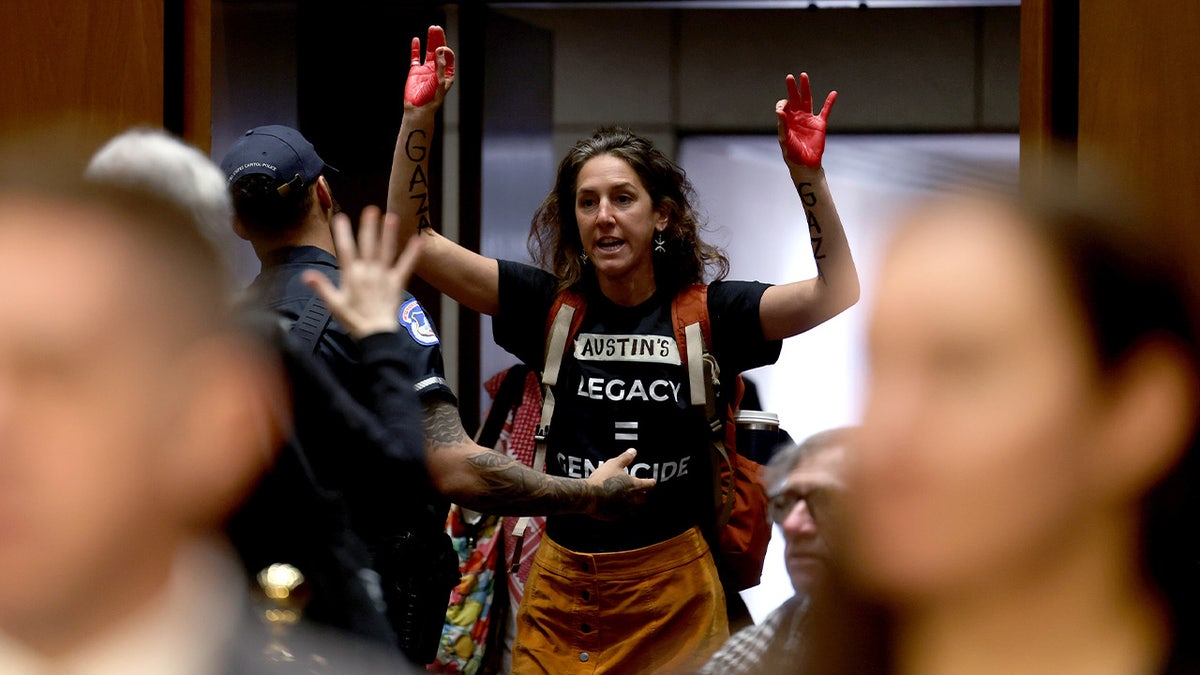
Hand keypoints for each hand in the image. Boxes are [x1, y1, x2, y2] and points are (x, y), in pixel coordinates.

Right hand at [302, 206, 422, 339]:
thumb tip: (306, 275)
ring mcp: (384, 277)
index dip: (343, 234)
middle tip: (371, 209)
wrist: (375, 334)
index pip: (346, 250)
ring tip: (391, 217)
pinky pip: (406, 266)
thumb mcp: (334, 304)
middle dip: (369, 227)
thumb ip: (321, 287)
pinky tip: (418, 240)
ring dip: (389, 234)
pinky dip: (412, 254)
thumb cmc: (353, 320)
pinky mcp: (397, 283)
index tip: (341, 218)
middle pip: (368, 245)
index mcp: (352, 276)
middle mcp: (368, 272)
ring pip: (386, 251)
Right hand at [404, 25, 455, 109]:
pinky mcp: (415, 71)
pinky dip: (415, 48)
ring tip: (431, 29)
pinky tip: (416, 40)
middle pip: (439, 51)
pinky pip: (415, 57)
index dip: (446, 49)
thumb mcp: (440, 81)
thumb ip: (441, 65)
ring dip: (430, 40)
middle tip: (436, 28)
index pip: (448, 56)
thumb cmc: (432, 98)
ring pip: (428, 51)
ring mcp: (426, 70)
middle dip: (438, 39)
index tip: (442, 47)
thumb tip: (441, 49)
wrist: (418, 108)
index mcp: (447, 73)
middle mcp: (437, 70)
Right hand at [586, 449, 655, 520]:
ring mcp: (623, 509)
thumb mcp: (614, 464)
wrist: (589, 495)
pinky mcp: (614, 516)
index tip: (651, 481)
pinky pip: (619, 513)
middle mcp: (632, 499)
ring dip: (630, 502)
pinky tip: (611, 504)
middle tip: (640, 490)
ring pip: (632, 507)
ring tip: (623, 497)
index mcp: (634, 486)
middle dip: (643, 494)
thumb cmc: (603, 479)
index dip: (651, 482)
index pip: (650, 485)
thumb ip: (625, 458)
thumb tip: (633, 451)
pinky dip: (618, 508)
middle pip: (644, 498)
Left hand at [776, 73, 836, 169]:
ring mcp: (808, 119)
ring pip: (807, 100)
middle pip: (795, 98)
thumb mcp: (785, 139)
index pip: (784, 106)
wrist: (805, 164)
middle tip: (789, 77)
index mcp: (787, 120)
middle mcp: (797, 117)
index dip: (782, 103)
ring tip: (804, 76)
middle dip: (792, 88)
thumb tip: (779, 111)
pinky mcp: (820, 124)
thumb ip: (783, 125)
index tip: (783, 107)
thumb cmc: (792, 153)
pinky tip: (833, 93)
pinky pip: (825, 110)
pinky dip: (829, 102)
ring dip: (806, 88)